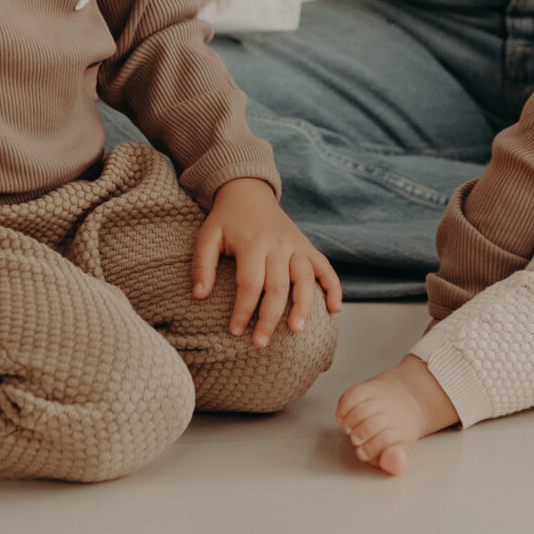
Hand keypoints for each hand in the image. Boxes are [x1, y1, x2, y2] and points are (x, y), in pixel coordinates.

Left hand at [194, 177, 343, 346]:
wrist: (249, 191)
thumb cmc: (226, 219)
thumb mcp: (207, 235)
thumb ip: (201, 264)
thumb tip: (199, 296)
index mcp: (252, 242)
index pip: (250, 283)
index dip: (243, 310)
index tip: (235, 331)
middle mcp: (278, 244)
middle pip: (278, 286)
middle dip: (270, 318)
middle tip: (261, 343)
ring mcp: (296, 245)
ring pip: (305, 279)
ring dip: (304, 306)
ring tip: (297, 330)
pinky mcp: (307, 246)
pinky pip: (325, 268)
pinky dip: (333, 288)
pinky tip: (335, 309)